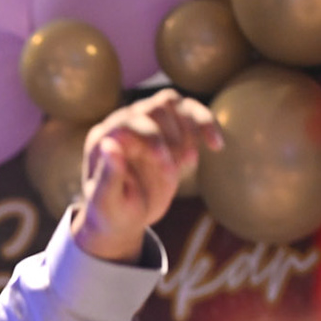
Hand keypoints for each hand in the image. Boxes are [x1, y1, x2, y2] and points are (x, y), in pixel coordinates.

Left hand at [71, 89, 221, 263]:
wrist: (125, 216)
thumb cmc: (111, 212)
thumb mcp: (106, 203)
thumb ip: (107, 176)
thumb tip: (109, 145)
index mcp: (103, 138)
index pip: (130, 122)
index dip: (153, 140)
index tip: (167, 169)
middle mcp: (123, 123)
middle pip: (155, 109)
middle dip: (173, 140)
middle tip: (175, 173)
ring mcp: (145, 122)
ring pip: (172, 103)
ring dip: (188, 131)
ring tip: (188, 163)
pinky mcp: (166, 128)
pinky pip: (189, 111)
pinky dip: (205, 124)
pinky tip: (216, 145)